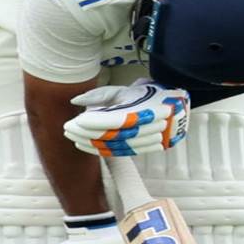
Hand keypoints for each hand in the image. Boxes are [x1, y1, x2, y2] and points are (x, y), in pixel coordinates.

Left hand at [63, 79, 188, 156]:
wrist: (176, 105)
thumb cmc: (146, 94)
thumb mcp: (123, 90)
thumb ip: (99, 95)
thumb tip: (75, 100)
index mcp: (143, 110)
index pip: (112, 121)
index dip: (91, 123)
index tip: (73, 121)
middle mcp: (147, 127)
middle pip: (111, 136)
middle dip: (86, 134)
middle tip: (67, 129)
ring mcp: (148, 140)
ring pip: (114, 147)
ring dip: (91, 144)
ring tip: (73, 137)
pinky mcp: (145, 148)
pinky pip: (119, 153)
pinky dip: (101, 151)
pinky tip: (85, 145)